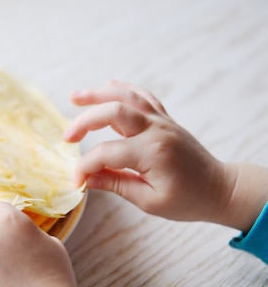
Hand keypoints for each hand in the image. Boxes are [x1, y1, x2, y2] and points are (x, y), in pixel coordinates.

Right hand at [65, 80, 240, 225]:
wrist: (220, 189)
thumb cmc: (187, 200)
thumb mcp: (149, 201)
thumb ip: (116, 185)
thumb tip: (87, 179)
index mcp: (153, 153)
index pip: (106, 153)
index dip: (86, 167)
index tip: (77, 181)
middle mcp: (157, 130)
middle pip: (113, 111)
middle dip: (84, 121)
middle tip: (67, 137)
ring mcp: (162, 121)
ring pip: (127, 96)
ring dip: (98, 94)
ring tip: (74, 96)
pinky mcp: (166, 119)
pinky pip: (143, 96)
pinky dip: (124, 88)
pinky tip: (108, 85)